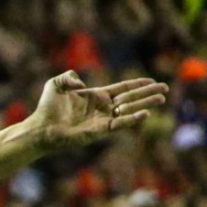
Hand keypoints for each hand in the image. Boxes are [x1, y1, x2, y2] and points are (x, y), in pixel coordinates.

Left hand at [28, 71, 168, 150]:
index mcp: (95, 95)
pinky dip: (132, 119)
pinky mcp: (99, 130)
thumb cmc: (46, 107)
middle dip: (148, 93)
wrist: (40, 128)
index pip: (121, 88)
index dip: (136, 84)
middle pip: (130, 98)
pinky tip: (145, 113)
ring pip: (129, 110)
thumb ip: (68, 76)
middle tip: (165, 89)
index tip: (151, 80)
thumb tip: (81, 82)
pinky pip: (120, 123)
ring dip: (146, 104)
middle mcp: (102, 107)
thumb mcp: (56, 83)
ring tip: (161, 98)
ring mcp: (102, 119)